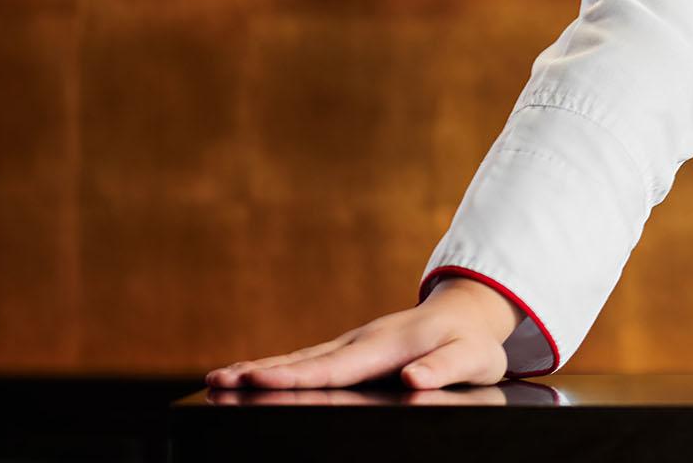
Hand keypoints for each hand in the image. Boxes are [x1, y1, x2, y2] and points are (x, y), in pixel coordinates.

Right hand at [206, 277, 521, 390]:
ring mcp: (354, 342)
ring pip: (301, 357)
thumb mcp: (473, 359)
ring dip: (259, 367)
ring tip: (218, 378)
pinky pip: (308, 359)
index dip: (297, 375)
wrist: (469, 312)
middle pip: (307, 360)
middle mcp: (363, 340)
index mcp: (389, 345)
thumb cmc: (472, 343)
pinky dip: (276, 366)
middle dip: (262, 370)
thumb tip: (412, 380)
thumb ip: (445, 368)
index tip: (259, 377)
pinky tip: (248, 374)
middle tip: (219, 380)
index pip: (337, 366)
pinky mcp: (350, 350)